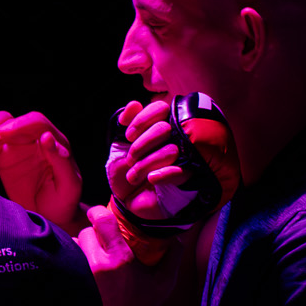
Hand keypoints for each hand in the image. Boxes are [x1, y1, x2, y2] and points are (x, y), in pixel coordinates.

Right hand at [0, 110, 82, 232]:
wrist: (50, 217)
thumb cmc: (64, 202)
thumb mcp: (69, 185)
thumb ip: (61, 161)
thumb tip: (46, 137)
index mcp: (55, 142)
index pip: (36, 123)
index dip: (19, 125)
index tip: (2, 134)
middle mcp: (36, 139)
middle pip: (14, 122)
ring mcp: (19, 146)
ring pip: (0, 127)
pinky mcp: (5, 157)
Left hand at [76, 202, 180, 305]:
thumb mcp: (165, 282)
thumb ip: (173, 255)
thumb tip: (176, 236)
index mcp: (120, 260)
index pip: (102, 221)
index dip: (98, 212)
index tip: (98, 213)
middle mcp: (97, 265)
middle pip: (86, 232)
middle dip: (94, 234)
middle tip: (103, 244)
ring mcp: (81, 275)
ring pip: (73, 245)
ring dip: (82, 247)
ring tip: (93, 258)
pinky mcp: (70, 284)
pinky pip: (66, 261)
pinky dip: (72, 260)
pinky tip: (82, 268)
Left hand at [107, 101, 191, 222]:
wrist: (128, 201)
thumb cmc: (124, 172)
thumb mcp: (119, 148)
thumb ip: (126, 126)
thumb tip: (134, 104)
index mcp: (157, 127)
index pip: (159, 108)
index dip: (142, 120)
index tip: (128, 136)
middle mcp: (172, 138)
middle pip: (164, 128)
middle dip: (142, 144)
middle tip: (131, 158)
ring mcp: (182, 156)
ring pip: (171, 149)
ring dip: (147, 163)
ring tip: (134, 176)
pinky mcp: (186, 177)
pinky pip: (181, 170)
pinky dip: (163, 174)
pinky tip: (151, 178)